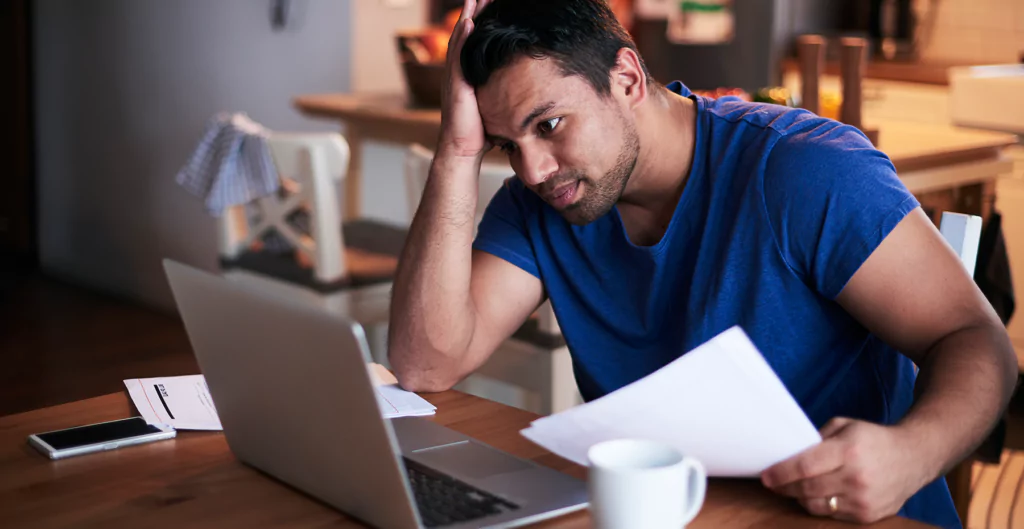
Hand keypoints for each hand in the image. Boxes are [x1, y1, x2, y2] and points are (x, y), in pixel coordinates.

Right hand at [438, 0, 493, 159]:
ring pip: (461, 39)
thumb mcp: (499, 105)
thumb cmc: (483, 132)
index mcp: (470, 74)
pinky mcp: (456, 85)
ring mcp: (455, 76)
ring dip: (468, 16)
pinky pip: (458, 56)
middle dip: (475, 11)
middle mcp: (460, 71)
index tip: (494, 4)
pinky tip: (469, 22)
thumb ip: (508, 92)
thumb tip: (532, 88)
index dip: (484, 22)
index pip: (477, 42)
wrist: (465, 150)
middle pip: (467, 34)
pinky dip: (462, 38)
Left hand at [760, 417, 930, 523]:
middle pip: (807, 489)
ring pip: (816, 506)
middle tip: (773, 483)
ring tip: (793, 488)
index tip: (765, 476)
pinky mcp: (868, 516)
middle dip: (784, 487)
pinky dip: (820, 505)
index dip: (781, 473)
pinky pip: (832, 515)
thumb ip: (816, 439)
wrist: (912, 458)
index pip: (805, 467)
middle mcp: (856, 478)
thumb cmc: (872, 439)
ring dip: (799, 498)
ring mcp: (863, 500)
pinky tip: (816, 495)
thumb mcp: (844, 426)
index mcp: (848, 451)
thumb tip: (788, 454)